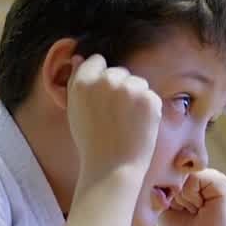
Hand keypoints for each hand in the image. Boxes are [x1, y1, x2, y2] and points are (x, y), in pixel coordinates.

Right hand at [67, 54, 159, 179]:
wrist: (111, 169)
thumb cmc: (91, 143)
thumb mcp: (75, 111)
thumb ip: (77, 83)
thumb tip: (79, 57)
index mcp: (83, 82)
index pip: (97, 61)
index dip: (99, 79)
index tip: (101, 100)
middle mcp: (106, 80)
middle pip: (118, 71)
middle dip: (118, 89)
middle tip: (113, 118)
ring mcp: (130, 88)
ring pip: (136, 82)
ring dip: (135, 98)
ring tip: (125, 124)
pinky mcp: (149, 98)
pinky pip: (150, 96)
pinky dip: (147, 110)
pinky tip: (137, 127)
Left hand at [157, 169, 225, 225]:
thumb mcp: (160, 204)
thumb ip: (158, 182)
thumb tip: (167, 163)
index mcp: (189, 177)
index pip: (165, 169)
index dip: (161, 191)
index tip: (172, 209)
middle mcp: (201, 173)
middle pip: (171, 169)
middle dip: (170, 194)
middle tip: (185, 212)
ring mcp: (212, 175)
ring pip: (181, 174)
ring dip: (180, 198)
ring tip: (193, 211)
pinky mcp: (221, 182)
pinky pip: (193, 178)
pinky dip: (190, 196)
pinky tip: (200, 208)